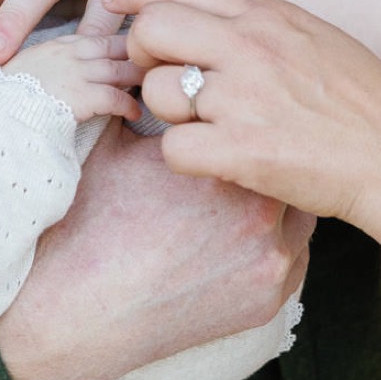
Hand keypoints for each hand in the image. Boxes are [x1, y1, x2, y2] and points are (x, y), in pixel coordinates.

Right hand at [0, 123, 314, 379]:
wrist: (81, 308)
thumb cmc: (94, 220)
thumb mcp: (120, 144)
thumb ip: (157, 105)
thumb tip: (165, 71)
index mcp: (229, 158)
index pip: (264, 125)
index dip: (251, 124)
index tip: (240, 123)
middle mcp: (263, 209)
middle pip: (289, 169)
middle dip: (270, 161)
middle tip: (253, 157)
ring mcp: (273, 260)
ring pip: (299, 213)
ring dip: (280, 204)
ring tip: (247, 201)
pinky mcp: (270, 299)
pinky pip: (294, 259)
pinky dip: (275, 247)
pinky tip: (244, 241)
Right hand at [3, 32, 142, 125]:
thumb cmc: (4, 101)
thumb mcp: (24, 71)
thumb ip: (47, 66)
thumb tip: (63, 76)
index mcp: (56, 45)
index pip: (97, 36)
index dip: (120, 43)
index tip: (136, 49)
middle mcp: (68, 53)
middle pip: (116, 47)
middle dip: (139, 55)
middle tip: (156, 64)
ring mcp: (76, 73)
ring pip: (120, 69)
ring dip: (138, 78)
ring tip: (150, 87)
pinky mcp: (82, 96)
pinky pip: (115, 97)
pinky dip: (128, 105)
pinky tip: (134, 113)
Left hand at [120, 0, 380, 233]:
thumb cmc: (363, 102)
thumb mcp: (314, 36)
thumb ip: (259, 20)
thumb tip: (204, 9)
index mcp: (268, 13)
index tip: (121, 6)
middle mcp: (250, 46)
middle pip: (151, 30)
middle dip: (143, 55)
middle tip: (163, 78)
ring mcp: (244, 98)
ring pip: (157, 92)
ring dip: (170, 114)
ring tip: (207, 125)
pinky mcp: (241, 151)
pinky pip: (173, 149)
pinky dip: (187, 160)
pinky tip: (217, 160)